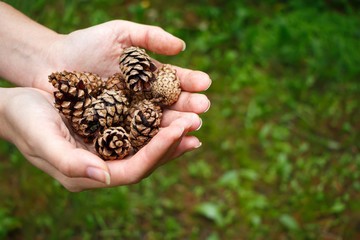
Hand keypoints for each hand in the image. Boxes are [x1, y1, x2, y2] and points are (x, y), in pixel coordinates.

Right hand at [0, 87, 203, 190]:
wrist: (17, 104)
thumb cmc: (24, 119)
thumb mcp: (42, 138)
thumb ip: (69, 162)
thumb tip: (103, 178)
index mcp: (88, 173)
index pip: (132, 170)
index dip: (157, 153)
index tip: (178, 131)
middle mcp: (103, 165)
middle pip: (146, 161)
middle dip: (172, 144)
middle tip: (196, 124)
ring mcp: (108, 148)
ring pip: (147, 146)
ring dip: (171, 134)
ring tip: (194, 120)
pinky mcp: (110, 131)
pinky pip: (139, 130)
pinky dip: (158, 123)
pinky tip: (173, 113)